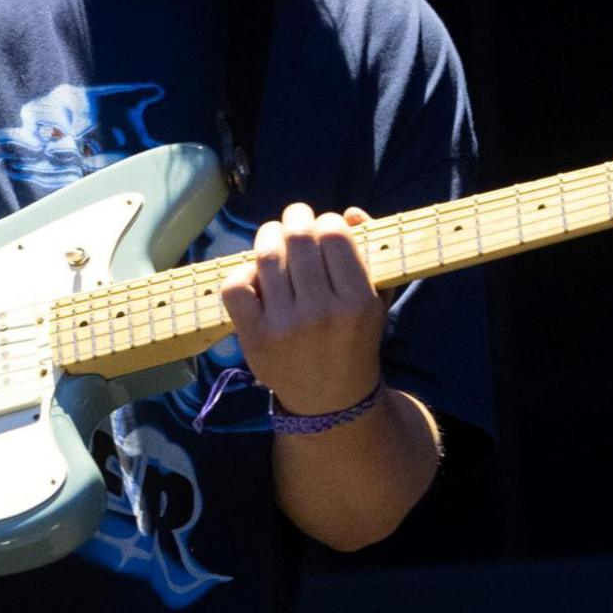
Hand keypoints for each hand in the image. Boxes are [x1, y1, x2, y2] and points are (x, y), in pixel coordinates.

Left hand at [220, 202, 385, 414]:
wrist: (332, 400)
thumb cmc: (354, 340)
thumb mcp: (376, 301)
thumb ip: (371, 254)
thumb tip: (353, 212)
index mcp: (357, 301)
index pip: (334, 235)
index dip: (327, 221)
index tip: (324, 226)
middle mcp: (322, 312)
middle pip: (298, 239)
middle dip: (295, 218)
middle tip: (296, 219)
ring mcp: (286, 326)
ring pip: (266, 256)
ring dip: (269, 236)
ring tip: (275, 237)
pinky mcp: (255, 337)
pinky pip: (236, 287)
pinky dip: (242, 272)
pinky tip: (255, 274)